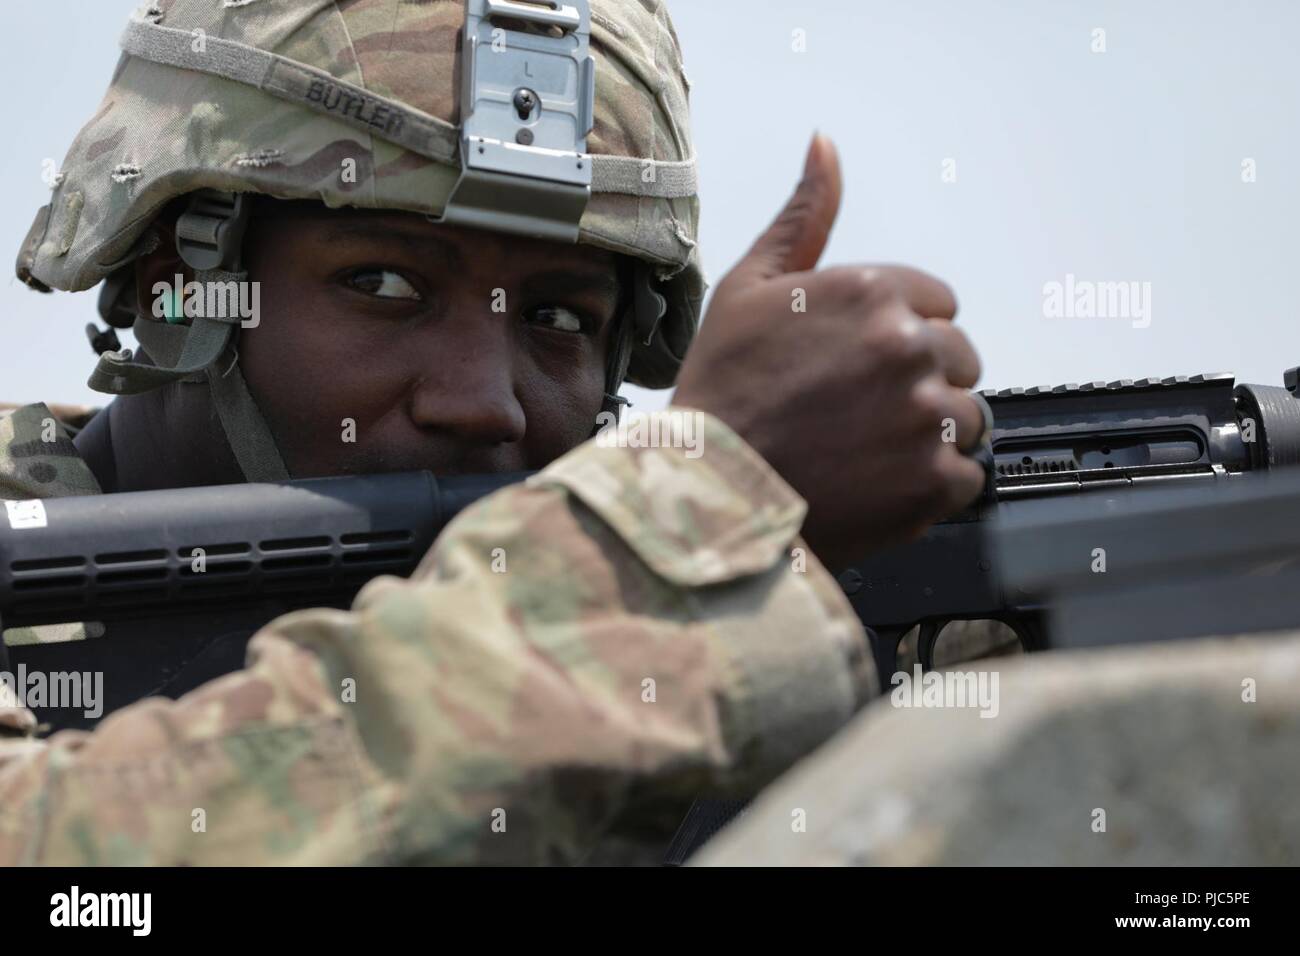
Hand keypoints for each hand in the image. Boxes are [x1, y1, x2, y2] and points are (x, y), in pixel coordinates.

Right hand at [674, 134, 985, 568]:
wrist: (709, 492)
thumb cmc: (722, 391)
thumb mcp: (748, 287)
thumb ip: (803, 217)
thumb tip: (825, 146)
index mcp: (873, 291)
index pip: (939, 305)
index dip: (899, 336)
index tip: (859, 366)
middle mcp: (909, 347)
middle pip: (960, 360)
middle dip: (920, 383)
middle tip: (860, 413)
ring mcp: (925, 416)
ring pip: (967, 418)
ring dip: (930, 435)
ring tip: (867, 451)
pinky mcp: (932, 482)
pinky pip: (966, 477)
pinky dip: (932, 486)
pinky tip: (880, 484)